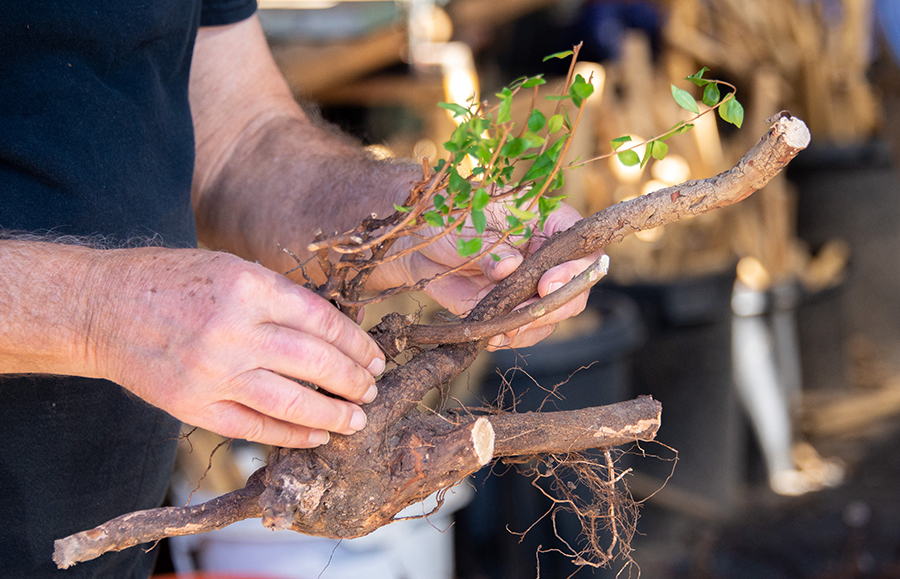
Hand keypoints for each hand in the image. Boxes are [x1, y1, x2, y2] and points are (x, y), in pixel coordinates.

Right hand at [89, 248, 384, 447]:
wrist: (101, 308)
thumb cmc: (172, 281)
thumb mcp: (231, 268)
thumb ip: (280, 298)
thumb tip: (334, 331)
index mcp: (248, 288)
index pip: (322, 320)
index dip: (356, 343)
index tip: (375, 357)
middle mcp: (233, 331)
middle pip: (314, 362)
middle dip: (353, 380)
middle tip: (372, 390)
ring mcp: (212, 373)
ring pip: (290, 401)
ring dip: (332, 414)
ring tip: (356, 419)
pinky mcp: (193, 406)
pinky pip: (253, 426)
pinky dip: (290, 434)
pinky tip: (315, 436)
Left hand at [402, 202, 601, 348]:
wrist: (420, 243)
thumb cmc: (450, 219)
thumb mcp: (470, 225)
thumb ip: (491, 246)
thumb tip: (509, 267)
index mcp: (549, 226)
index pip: (583, 249)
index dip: (575, 270)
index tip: (547, 283)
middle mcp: (548, 260)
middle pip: (576, 291)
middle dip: (555, 306)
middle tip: (530, 312)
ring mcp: (531, 288)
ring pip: (552, 316)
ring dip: (533, 327)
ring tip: (507, 329)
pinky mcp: (511, 310)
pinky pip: (524, 331)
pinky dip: (512, 338)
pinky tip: (494, 337)